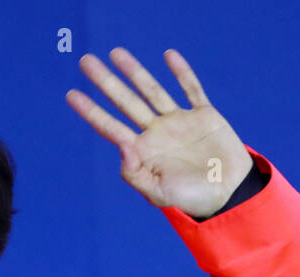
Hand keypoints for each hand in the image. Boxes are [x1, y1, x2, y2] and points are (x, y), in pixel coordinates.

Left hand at [66, 48, 252, 219]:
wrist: (228, 195)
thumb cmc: (191, 199)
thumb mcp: (158, 193)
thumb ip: (136, 173)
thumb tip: (122, 145)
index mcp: (143, 152)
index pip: (110, 127)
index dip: (91, 111)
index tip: (71, 95)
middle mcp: (156, 133)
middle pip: (126, 102)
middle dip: (106, 82)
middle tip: (85, 62)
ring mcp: (179, 122)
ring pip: (153, 91)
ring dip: (135, 72)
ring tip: (116, 53)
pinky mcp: (203, 115)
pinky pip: (191, 89)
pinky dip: (181, 73)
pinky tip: (168, 56)